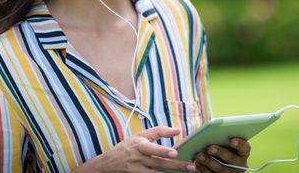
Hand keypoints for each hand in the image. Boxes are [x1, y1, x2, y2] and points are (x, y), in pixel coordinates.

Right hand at [78, 125, 195, 172]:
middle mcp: (139, 159)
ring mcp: (138, 171)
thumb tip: (177, 130)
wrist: (107, 165)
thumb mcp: (139, 136)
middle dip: (176, 166)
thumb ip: (158, 132)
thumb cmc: (126, 147)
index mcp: (139, 146)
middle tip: (191, 167)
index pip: (152, 149)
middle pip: (160, 163)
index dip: (162, 150)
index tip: (174, 152)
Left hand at [194, 138, 250, 172]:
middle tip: (210, 148)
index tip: (231, 140)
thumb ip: (223, 136)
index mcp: (243, 152)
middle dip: (220, 152)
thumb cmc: (223, 145)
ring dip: (208, 161)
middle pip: (230, 159)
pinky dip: (203, 169)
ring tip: (199, 155)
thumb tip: (214, 129)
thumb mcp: (226, 141)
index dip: (239, 144)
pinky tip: (197, 163)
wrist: (220, 160)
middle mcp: (239, 164)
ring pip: (220, 169)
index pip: (245, 147)